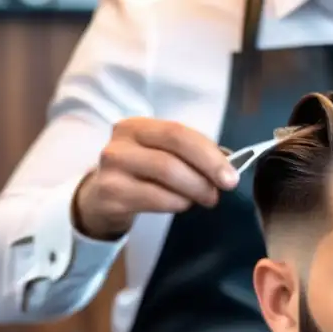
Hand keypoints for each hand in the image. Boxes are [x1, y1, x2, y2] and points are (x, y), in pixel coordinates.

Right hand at [74, 118, 239, 239]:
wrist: (100, 201)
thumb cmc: (140, 176)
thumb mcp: (161, 156)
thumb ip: (191, 155)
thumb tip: (230, 164)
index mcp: (138, 126)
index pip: (179, 132)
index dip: (210, 154)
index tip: (232, 176)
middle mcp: (122, 141)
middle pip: (174, 150)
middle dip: (206, 171)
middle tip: (222, 190)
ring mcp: (113, 167)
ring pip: (167, 173)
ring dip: (194, 190)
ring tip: (205, 199)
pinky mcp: (111, 194)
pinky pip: (155, 198)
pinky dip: (177, 203)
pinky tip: (182, 205)